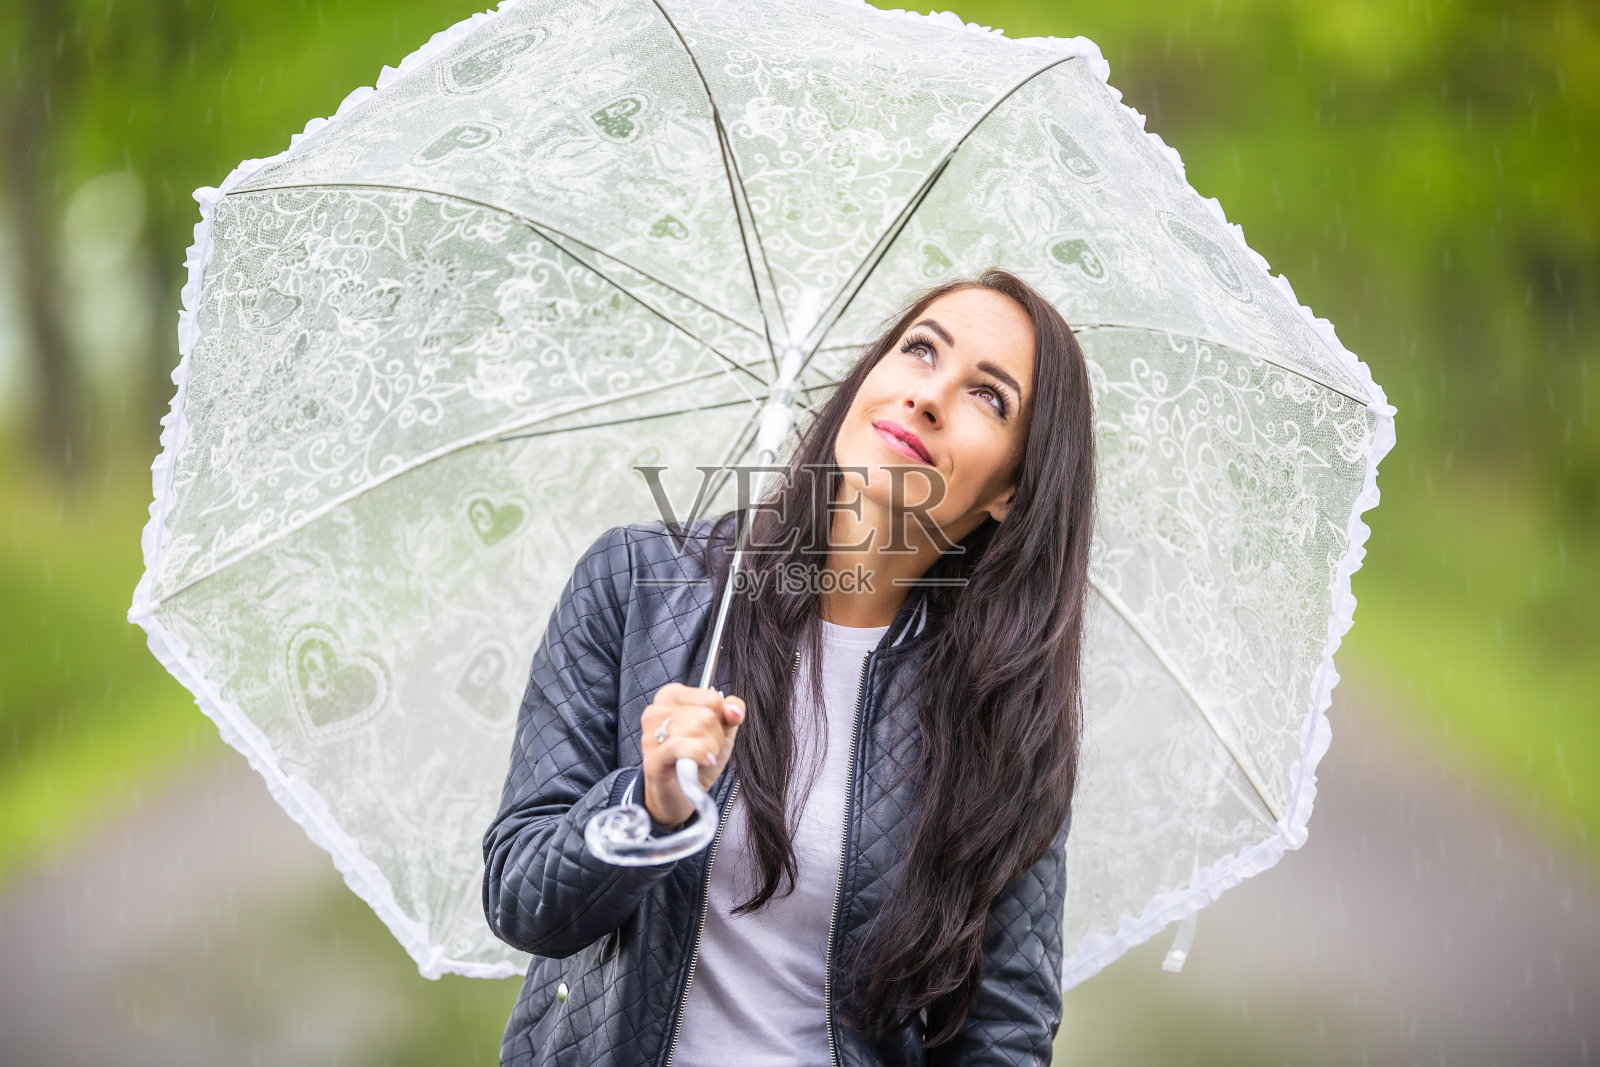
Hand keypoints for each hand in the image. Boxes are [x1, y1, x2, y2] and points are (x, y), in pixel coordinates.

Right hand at [640, 683, 745, 828]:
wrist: (683, 794)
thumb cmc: (698, 757)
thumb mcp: (721, 729)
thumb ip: (732, 712)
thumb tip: (734, 710)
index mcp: (671, 696)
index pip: (712, 698)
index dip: (720, 719)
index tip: (710, 732)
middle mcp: (656, 711)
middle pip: (706, 715)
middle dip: (714, 737)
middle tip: (704, 750)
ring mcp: (650, 735)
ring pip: (696, 729)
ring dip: (708, 750)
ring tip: (699, 759)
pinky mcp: (652, 759)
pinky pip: (681, 747)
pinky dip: (698, 756)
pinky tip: (703, 763)